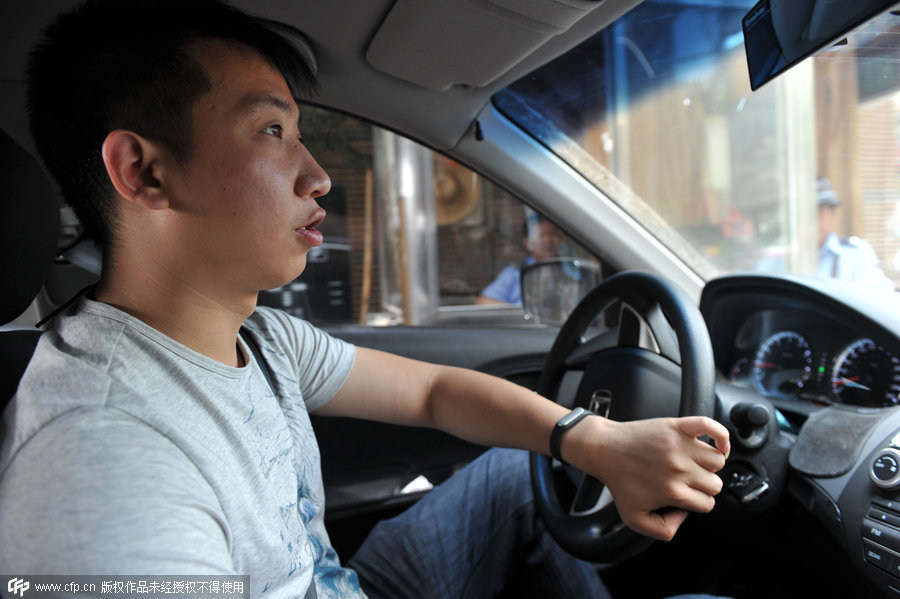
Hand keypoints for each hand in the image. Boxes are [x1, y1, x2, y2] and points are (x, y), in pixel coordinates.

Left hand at [568, 415, 729, 540]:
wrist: (604, 450)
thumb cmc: (619, 481)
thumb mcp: (634, 519)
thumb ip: (664, 530)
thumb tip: (685, 515)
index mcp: (672, 492)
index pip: (707, 504)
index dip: (699, 502)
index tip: (688, 496)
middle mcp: (679, 469)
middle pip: (715, 483)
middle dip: (705, 486)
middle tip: (689, 481)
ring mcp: (679, 446)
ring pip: (718, 460)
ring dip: (711, 465)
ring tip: (696, 464)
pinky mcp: (677, 426)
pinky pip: (710, 426)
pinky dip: (720, 435)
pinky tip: (717, 444)